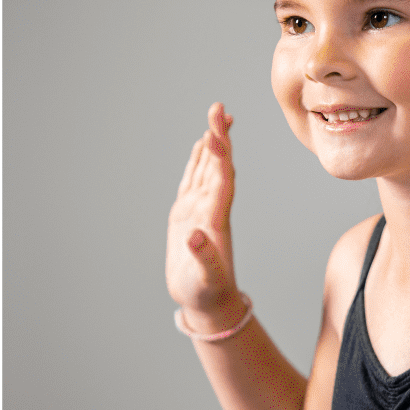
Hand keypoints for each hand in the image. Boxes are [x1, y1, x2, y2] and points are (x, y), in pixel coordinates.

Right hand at [166, 103, 245, 327]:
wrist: (208, 302)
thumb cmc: (208, 293)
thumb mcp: (206, 279)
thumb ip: (203, 259)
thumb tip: (195, 237)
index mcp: (216, 218)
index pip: (221, 178)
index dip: (219, 153)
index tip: (215, 130)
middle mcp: (211, 208)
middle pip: (217, 165)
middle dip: (218, 136)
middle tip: (219, 108)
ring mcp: (200, 209)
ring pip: (208, 168)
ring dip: (212, 141)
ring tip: (215, 115)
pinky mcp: (188, 215)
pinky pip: (194, 180)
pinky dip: (197, 161)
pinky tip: (200, 145)